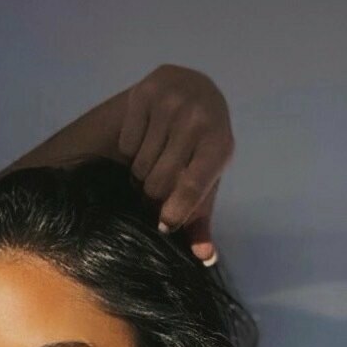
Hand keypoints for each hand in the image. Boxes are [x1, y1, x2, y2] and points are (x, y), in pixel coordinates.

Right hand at [116, 65, 233, 262]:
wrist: (194, 88)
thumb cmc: (202, 144)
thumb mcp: (208, 178)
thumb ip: (202, 218)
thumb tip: (204, 258)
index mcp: (219, 144)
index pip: (192, 188)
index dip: (174, 212)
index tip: (164, 225)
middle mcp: (198, 118)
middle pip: (159, 182)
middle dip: (153, 194)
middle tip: (155, 189)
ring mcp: (170, 102)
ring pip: (140, 165)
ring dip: (140, 175)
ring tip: (151, 165)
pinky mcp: (145, 92)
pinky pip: (127, 144)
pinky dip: (131, 151)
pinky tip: (144, 141)